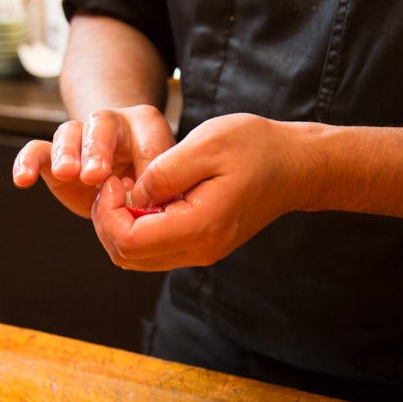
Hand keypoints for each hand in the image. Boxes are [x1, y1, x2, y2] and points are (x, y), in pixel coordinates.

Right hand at [12, 105, 175, 217]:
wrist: (122, 175)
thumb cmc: (149, 179)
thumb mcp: (164, 181)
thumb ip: (157, 188)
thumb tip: (144, 205)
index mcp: (144, 124)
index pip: (145, 133)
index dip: (141, 160)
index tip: (139, 188)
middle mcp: (108, 123)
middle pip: (100, 125)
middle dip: (97, 149)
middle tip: (95, 174)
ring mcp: (78, 138)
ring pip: (67, 133)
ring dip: (66, 153)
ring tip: (67, 173)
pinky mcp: (53, 158)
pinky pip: (36, 151)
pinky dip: (27, 162)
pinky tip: (23, 179)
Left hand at [91, 113, 305, 269]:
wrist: (295, 165)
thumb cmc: (256, 147)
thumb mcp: (206, 144)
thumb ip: (163, 173)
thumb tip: (132, 197)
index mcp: (200, 227)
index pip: (129, 241)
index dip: (108, 212)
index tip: (116, 180)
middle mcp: (200, 250)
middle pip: (127, 256)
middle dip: (108, 221)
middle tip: (116, 184)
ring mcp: (202, 252)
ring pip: (137, 257)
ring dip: (120, 226)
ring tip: (130, 190)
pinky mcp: (202, 245)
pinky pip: (155, 250)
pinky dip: (138, 228)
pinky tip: (146, 199)